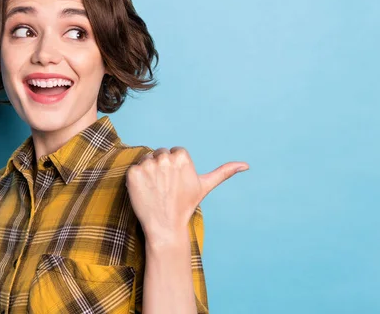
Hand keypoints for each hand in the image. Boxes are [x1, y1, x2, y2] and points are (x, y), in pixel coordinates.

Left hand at [125, 147, 248, 241]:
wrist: (165, 226)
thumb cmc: (185, 205)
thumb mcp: (205, 186)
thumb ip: (224, 172)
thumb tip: (246, 165)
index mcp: (182, 156)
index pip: (173, 152)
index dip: (174, 168)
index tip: (176, 183)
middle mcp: (165, 158)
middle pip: (159, 154)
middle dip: (161, 168)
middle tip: (166, 188)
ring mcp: (147, 165)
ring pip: (146, 160)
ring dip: (148, 172)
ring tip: (156, 190)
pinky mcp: (133, 174)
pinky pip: (133, 169)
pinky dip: (136, 180)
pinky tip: (144, 192)